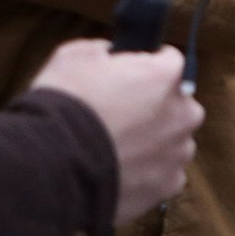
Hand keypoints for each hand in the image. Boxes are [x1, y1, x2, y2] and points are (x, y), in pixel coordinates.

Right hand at [31, 40, 203, 225]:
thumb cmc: (63, 106)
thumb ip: (104, 51)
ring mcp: (178, 152)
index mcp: (167, 76)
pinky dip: (147, 171)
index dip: (147, 64)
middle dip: (156, 105)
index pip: (170, 60)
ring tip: (116, 147)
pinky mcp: (168, 184)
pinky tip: (119, 170)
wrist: (50, 168)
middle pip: (178, 103)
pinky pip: (164, 172)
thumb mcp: (74, 57)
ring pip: (173, 140)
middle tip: (120, 114)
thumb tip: (110, 56)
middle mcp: (184, 113)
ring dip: (154, 141)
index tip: (130, 74)